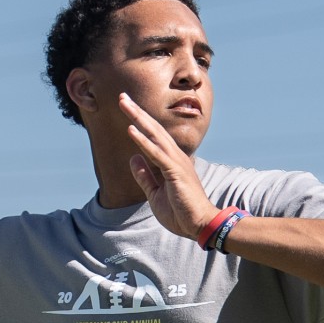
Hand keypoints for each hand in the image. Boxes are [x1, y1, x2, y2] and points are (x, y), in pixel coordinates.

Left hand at [118, 93, 217, 239]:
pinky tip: (131, 129)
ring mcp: (176, 162)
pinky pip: (156, 154)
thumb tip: (133, 158)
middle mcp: (175, 157)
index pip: (154, 137)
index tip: (127, 109)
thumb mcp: (156, 193)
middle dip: (137, 112)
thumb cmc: (181, 212)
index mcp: (171, 161)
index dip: (140, 122)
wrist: (201, 225)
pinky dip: (143, 141)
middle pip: (153, 129)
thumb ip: (145, 176)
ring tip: (124, 103)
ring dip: (138, 118)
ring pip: (154, 135)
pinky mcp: (175, 172)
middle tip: (122, 97)